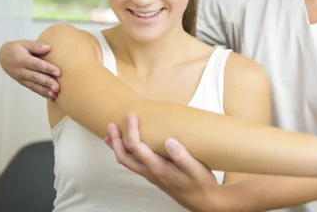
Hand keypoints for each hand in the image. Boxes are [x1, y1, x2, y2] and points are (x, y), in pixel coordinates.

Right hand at [0, 40, 60, 100]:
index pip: (36, 64)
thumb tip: (48, 48)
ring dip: (45, 91)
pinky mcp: (23, 83)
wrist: (3, 57)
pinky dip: (42, 94)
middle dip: (47, 83)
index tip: (58, 72)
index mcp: (21, 59)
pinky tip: (51, 98)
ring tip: (55, 95)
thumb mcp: (24, 43)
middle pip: (35, 77)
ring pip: (34, 86)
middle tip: (58, 88)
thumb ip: (36, 46)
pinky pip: (33, 89)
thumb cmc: (17, 48)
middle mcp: (20, 71)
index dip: (47, 68)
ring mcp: (21, 78)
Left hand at [104, 114, 223, 211]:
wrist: (204, 202)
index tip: (132, 115)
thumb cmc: (201, 185)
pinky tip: (131, 147)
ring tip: (112, 135)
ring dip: (118, 148)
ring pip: (127, 162)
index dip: (131, 130)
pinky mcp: (155, 175)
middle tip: (112, 125)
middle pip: (124, 157)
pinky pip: (135, 163)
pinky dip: (127, 153)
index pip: (137, 147)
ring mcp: (152, 175)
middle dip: (116, 140)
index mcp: (158, 168)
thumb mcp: (196, 169)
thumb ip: (182, 156)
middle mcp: (151, 172)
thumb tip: (169, 141)